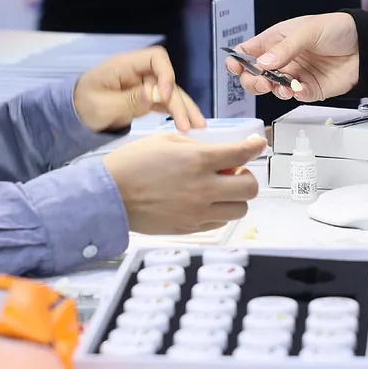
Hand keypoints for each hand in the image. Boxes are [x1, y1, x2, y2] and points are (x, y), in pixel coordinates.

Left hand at [74, 47, 205, 132]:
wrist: (73, 115)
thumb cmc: (82, 106)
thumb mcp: (102, 106)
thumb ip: (129, 101)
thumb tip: (155, 95)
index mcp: (124, 66)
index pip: (155, 58)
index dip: (166, 73)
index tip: (165, 95)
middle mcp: (138, 73)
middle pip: (166, 80)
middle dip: (178, 100)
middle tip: (187, 124)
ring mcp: (143, 86)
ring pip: (170, 93)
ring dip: (183, 108)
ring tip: (198, 126)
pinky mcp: (145, 99)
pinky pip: (165, 103)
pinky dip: (177, 113)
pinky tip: (189, 124)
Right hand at [103, 134, 266, 233]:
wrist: (109, 196)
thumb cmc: (132, 165)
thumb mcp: (166, 140)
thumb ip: (198, 147)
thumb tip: (218, 154)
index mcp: (198, 161)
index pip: (242, 154)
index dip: (256, 146)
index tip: (258, 144)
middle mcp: (203, 188)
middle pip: (250, 188)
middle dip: (247, 177)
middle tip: (235, 171)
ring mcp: (198, 211)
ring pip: (240, 210)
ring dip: (236, 197)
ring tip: (220, 189)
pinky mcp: (190, 228)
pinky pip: (220, 222)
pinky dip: (220, 212)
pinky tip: (206, 202)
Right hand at [226, 13, 359, 101]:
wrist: (365, 45)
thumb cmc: (336, 29)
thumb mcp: (307, 31)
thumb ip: (284, 48)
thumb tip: (263, 62)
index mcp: (275, 41)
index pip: (248, 52)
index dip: (237, 61)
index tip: (234, 67)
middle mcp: (282, 60)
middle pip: (255, 76)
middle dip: (253, 81)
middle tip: (263, 80)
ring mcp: (295, 76)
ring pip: (273, 89)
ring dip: (274, 89)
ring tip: (284, 85)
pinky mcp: (310, 89)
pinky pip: (296, 97)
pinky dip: (296, 95)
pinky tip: (300, 88)